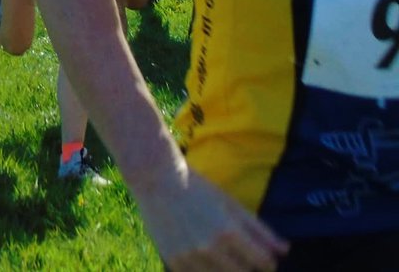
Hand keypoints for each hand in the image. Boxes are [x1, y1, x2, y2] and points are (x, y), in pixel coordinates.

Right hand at [138, 166, 287, 270]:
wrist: (156, 179)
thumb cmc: (197, 187)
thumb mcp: (231, 204)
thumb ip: (260, 229)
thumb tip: (284, 251)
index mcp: (229, 231)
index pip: (262, 262)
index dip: (267, 262)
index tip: (264, 259)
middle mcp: (210, 247)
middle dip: (248, 267)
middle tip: (242, 256)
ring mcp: (190, 256)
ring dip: (227, 270)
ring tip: (222, 255)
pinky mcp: (173, 260)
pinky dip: (205, 270)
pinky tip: (204, 257)